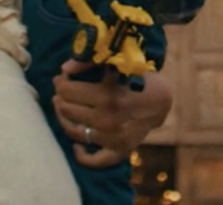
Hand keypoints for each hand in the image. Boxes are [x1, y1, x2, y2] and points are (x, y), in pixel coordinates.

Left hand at [53, 61, 172, 167]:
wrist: (161, 99)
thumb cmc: (136, 77)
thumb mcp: (115, 63)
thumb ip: (89, 63)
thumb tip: (65, 69)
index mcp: (107, 96)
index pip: (68, 91)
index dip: (60, 83)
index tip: (61, 78)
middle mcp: (108, 120)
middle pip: (68, 110)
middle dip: (61, 97)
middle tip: (61, 91)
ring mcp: (114, 138)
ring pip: (74, 132)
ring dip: (64, 119)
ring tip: (63, 108)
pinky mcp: (120, 151)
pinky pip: (95, 160)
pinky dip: (82, 155)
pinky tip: (76, 146)